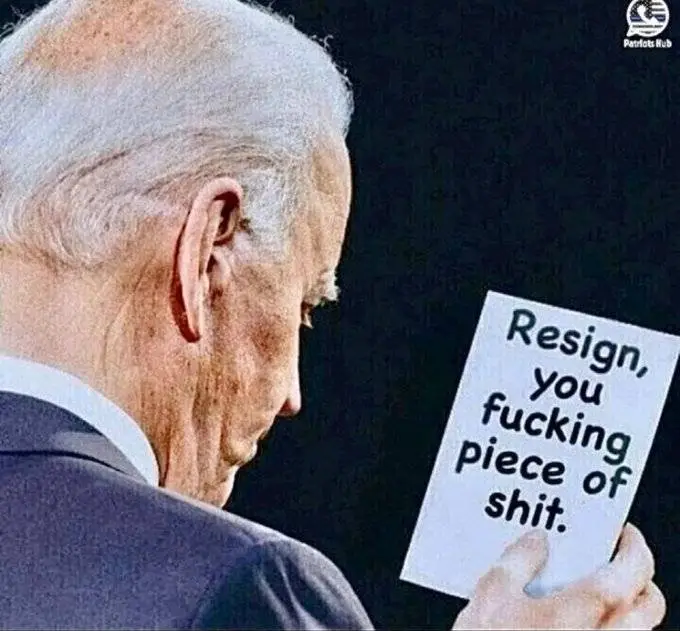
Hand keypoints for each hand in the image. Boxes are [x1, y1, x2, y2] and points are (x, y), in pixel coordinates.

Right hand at [452, 523, 665, 629]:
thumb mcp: (493, 594)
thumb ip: (519, 560)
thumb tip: (535, 542)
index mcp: (591, 607)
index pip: (636, 567)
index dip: (634, 545)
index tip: (624, 535)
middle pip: (649, 603)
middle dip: (638, 577)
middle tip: (613, 560)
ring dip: (626, 608)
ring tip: (593, 594)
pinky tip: (578, 625)